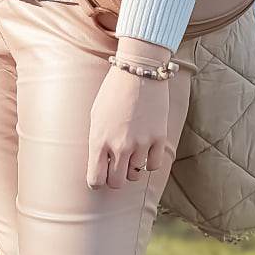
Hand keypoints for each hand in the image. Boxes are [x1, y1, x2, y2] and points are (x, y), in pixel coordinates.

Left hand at [87, 56, 174, 190]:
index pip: (95, 180)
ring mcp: (141, 143)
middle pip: (116, 183)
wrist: (138, 71)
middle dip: (115, 177)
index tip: (100, 175)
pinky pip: (154, 166)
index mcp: (99, 140)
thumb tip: (101, 164)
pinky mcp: (159, 138)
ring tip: (131, 152)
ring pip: (135, 174)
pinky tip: (146, 150)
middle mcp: (119, 146)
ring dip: (132, 167)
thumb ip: (98, 142)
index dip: (97, 181)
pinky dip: (149, 162)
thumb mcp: (96, 116)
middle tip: (116, 166)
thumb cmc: (113, 92)